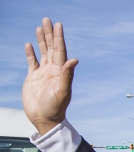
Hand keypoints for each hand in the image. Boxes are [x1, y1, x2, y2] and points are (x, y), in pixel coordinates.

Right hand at [22, 18, 77, 135]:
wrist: (45, 119)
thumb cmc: (55, 108)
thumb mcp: (62, 91)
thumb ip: (67, 75)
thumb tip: (74, 60)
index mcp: (61, 72)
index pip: (60, 50)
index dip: (59, 38)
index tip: (58, 25)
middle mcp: (53, 70)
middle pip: (51, 48)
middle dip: (49, 34)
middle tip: (47, 20)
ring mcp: (43, 73)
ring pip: (43, 52)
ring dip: (41, 40)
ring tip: (40, 28)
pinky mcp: (33, 78)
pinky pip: (32, 62)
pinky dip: (31, 53)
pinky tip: (29, 44)